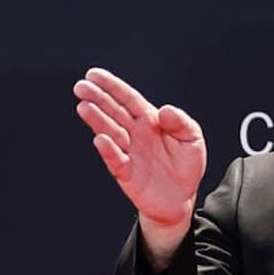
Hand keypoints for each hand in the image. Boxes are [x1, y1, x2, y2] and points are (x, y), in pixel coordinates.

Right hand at [73, 66, 205, 259]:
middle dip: (97, 98)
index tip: (94, 75)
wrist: (181, 199)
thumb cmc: (186, 165)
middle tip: (80, 87)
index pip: (127, 99)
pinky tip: (100, 139)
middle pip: (114, 112)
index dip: (111, 86)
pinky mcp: (126, 174)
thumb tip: (164, 111)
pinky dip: (108, 151)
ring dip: (97, 120)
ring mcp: (129, 153)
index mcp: (149, 120)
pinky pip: (115, 160)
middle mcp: (135, 134)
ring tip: (84, 106)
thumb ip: (181, 122)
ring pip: (110, 133)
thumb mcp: (192, 139)